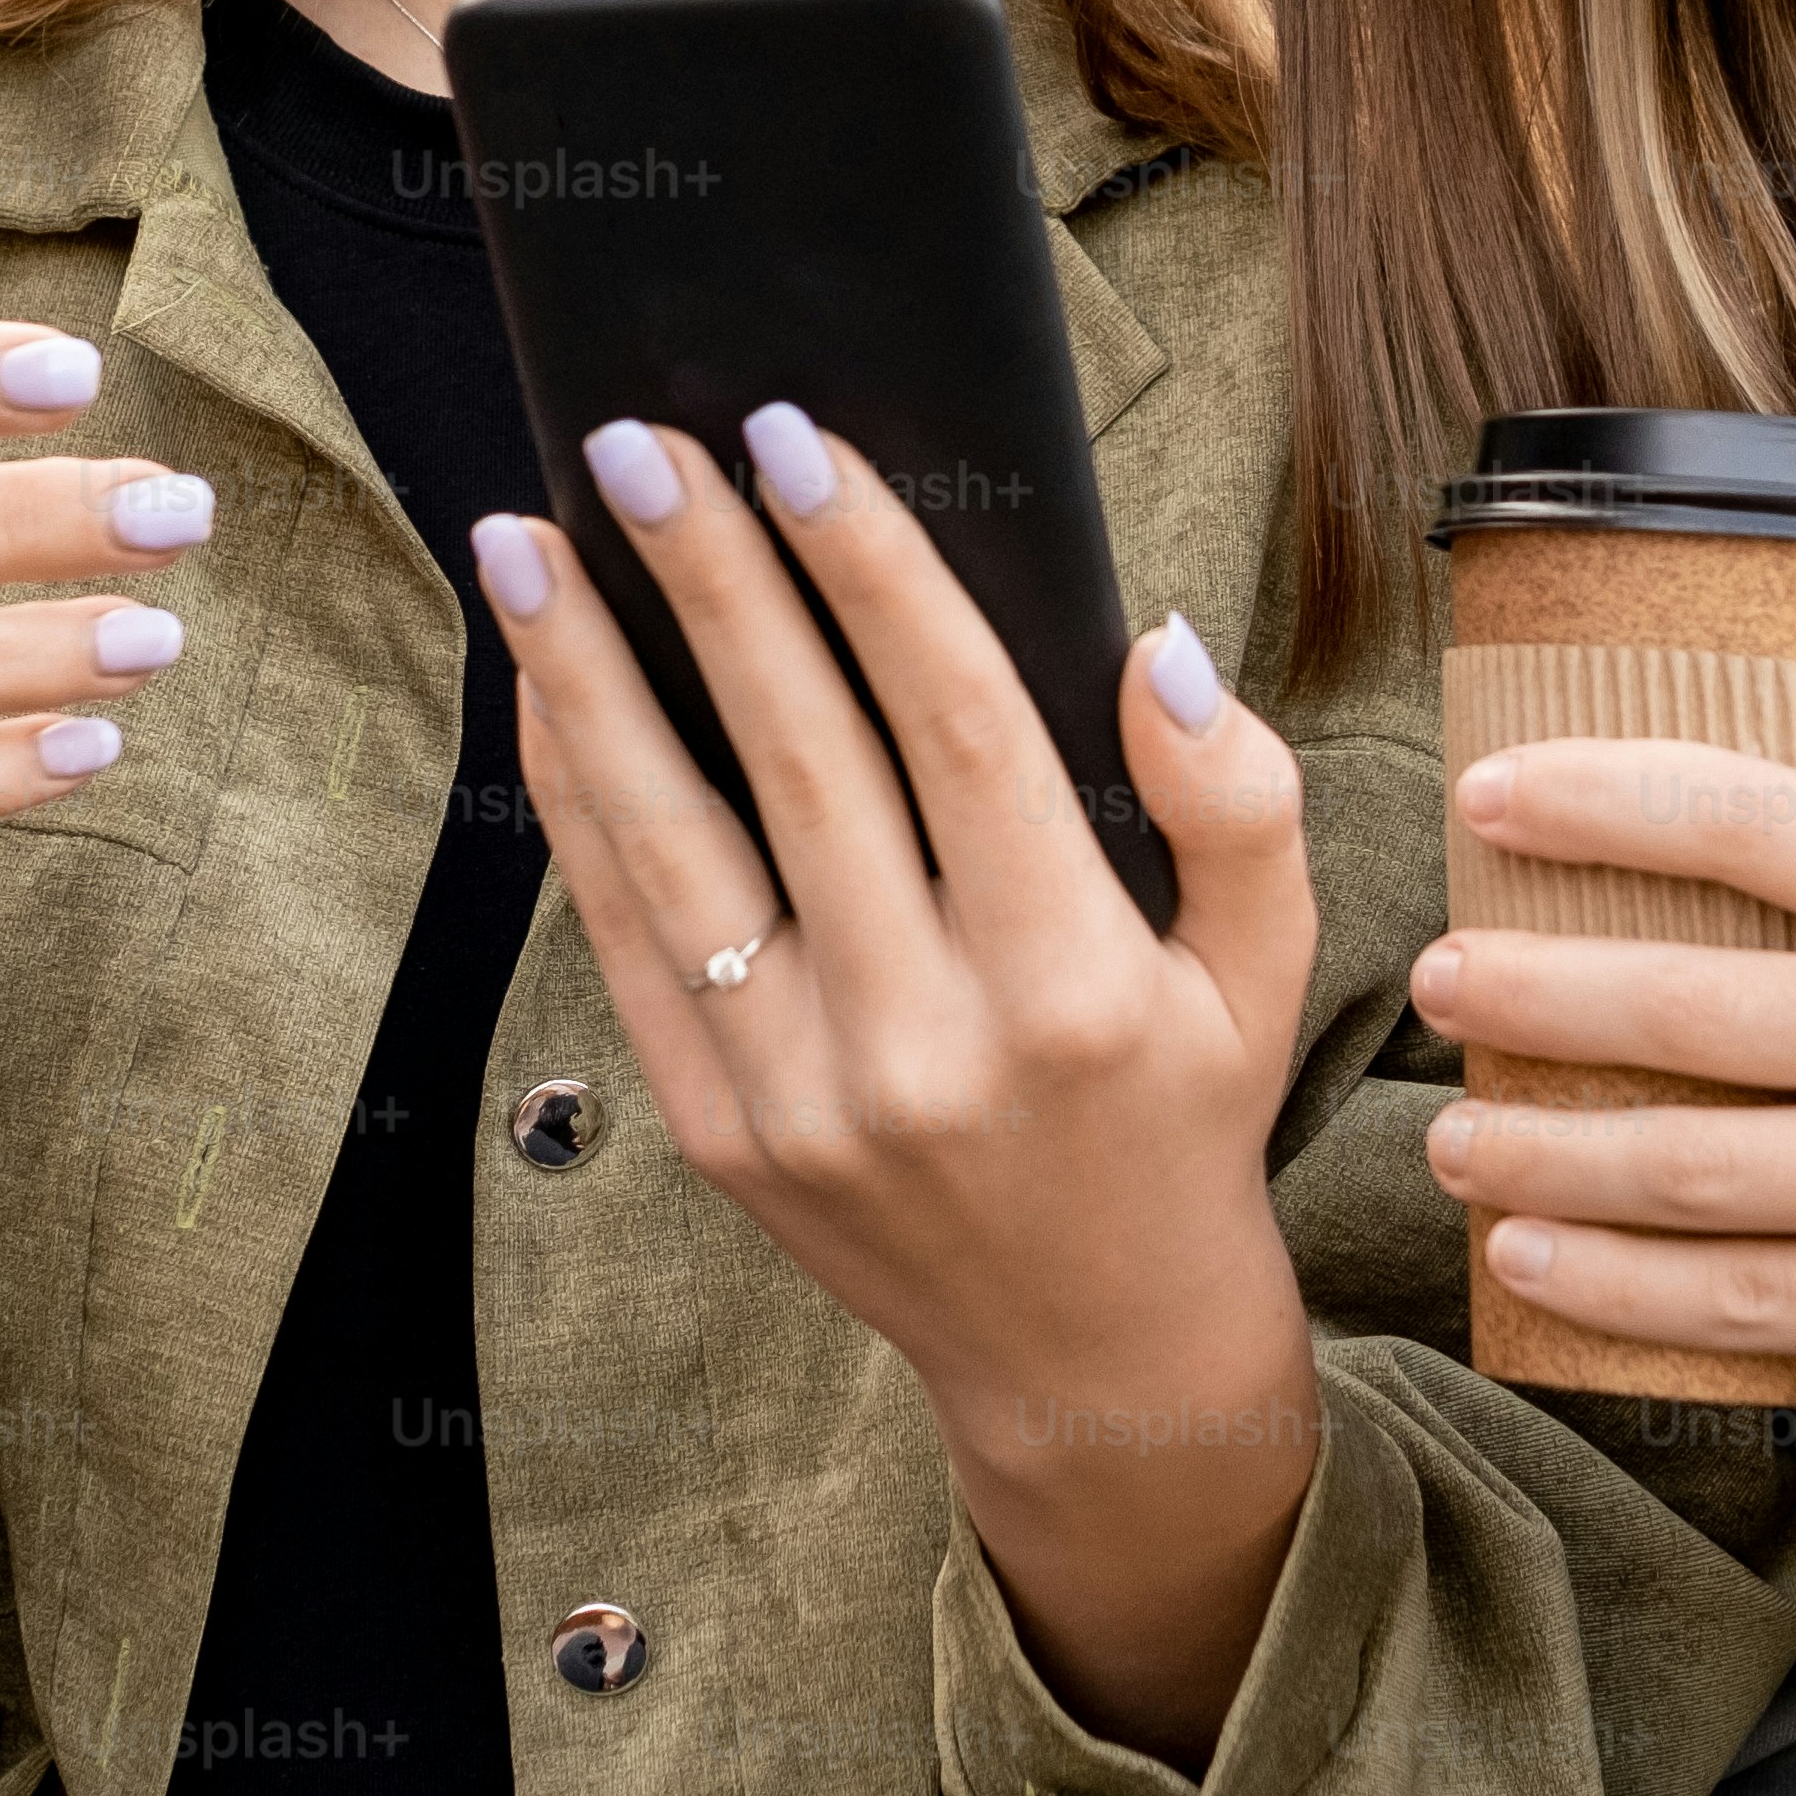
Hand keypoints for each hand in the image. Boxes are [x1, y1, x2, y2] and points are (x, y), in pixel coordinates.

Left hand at [471, 403, 1322, 1757]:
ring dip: (590, 679)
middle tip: (640, 440)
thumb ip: (1234, 800)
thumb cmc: (1182, 1119)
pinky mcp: (720, 1132)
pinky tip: (546, 691)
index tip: (797, 439)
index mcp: (1071, 977)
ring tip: (529, 540)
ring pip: (674, 844)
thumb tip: (1153, 639)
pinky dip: (578, 806)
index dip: (869, 570)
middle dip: (710, 582)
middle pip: (797, 757)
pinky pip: (625, 939)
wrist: (1092, 1356)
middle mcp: (928, 1038)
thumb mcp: (1265, 967)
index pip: (953, 722)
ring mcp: (805, 1094)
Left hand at [1409, 743, 1795, 1487]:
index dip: (1604, 796)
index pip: (1760, 817)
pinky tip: (1534, 1262)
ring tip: (1450, 1137)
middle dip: (1531, 991)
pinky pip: (1752, 1298)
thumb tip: (1704, 889)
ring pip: (1694, 1165)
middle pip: (1692, 1001)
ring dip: (1541, 1153)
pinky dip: (1619, 1284)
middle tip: (1432, 983)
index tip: (1489, 796)